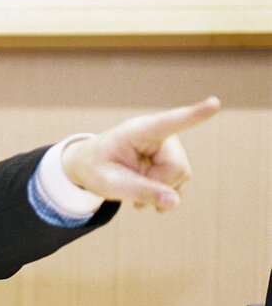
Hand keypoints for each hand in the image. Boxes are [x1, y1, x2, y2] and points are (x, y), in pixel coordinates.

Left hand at [61, 96, 220, 211]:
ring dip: (160, 191)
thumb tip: (175, 203)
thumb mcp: (110, 184)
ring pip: (181, 176)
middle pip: (176, 167)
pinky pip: (181, 181)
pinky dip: (165, 193)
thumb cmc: (96, 169)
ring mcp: (170, 146)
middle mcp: (160, 135)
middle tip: (131, 192)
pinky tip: (148, 198)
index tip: (214, 103)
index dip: (194, 115)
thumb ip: (140, 192)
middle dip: (156, 185)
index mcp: (138, 131)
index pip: (169, 123)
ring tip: (137, 197)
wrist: (91, 166)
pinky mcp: (174, 159)